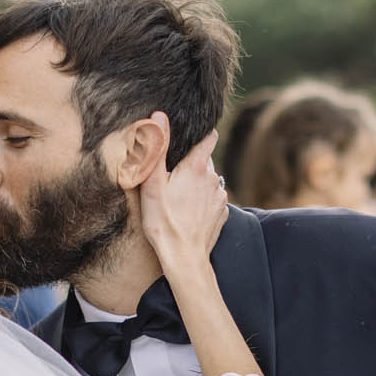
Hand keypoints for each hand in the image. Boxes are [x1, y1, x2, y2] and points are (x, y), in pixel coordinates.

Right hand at [138, 122, 224, 274]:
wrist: (184, 259)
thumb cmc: (163, 222)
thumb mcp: (152, 184)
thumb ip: (157, 148)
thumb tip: (159, 116)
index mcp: (196, 167)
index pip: (209, 137)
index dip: (201, 133)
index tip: (190, 134)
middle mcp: (213, 178)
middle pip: (204, 160)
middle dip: (190, 163)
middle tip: (171, 175)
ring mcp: (220, 197)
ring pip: (208, 180)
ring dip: (196, 183)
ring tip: (177, 197)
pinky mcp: (222, 213)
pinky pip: (212, 199)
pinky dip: (202, 200)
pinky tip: (188, 212)